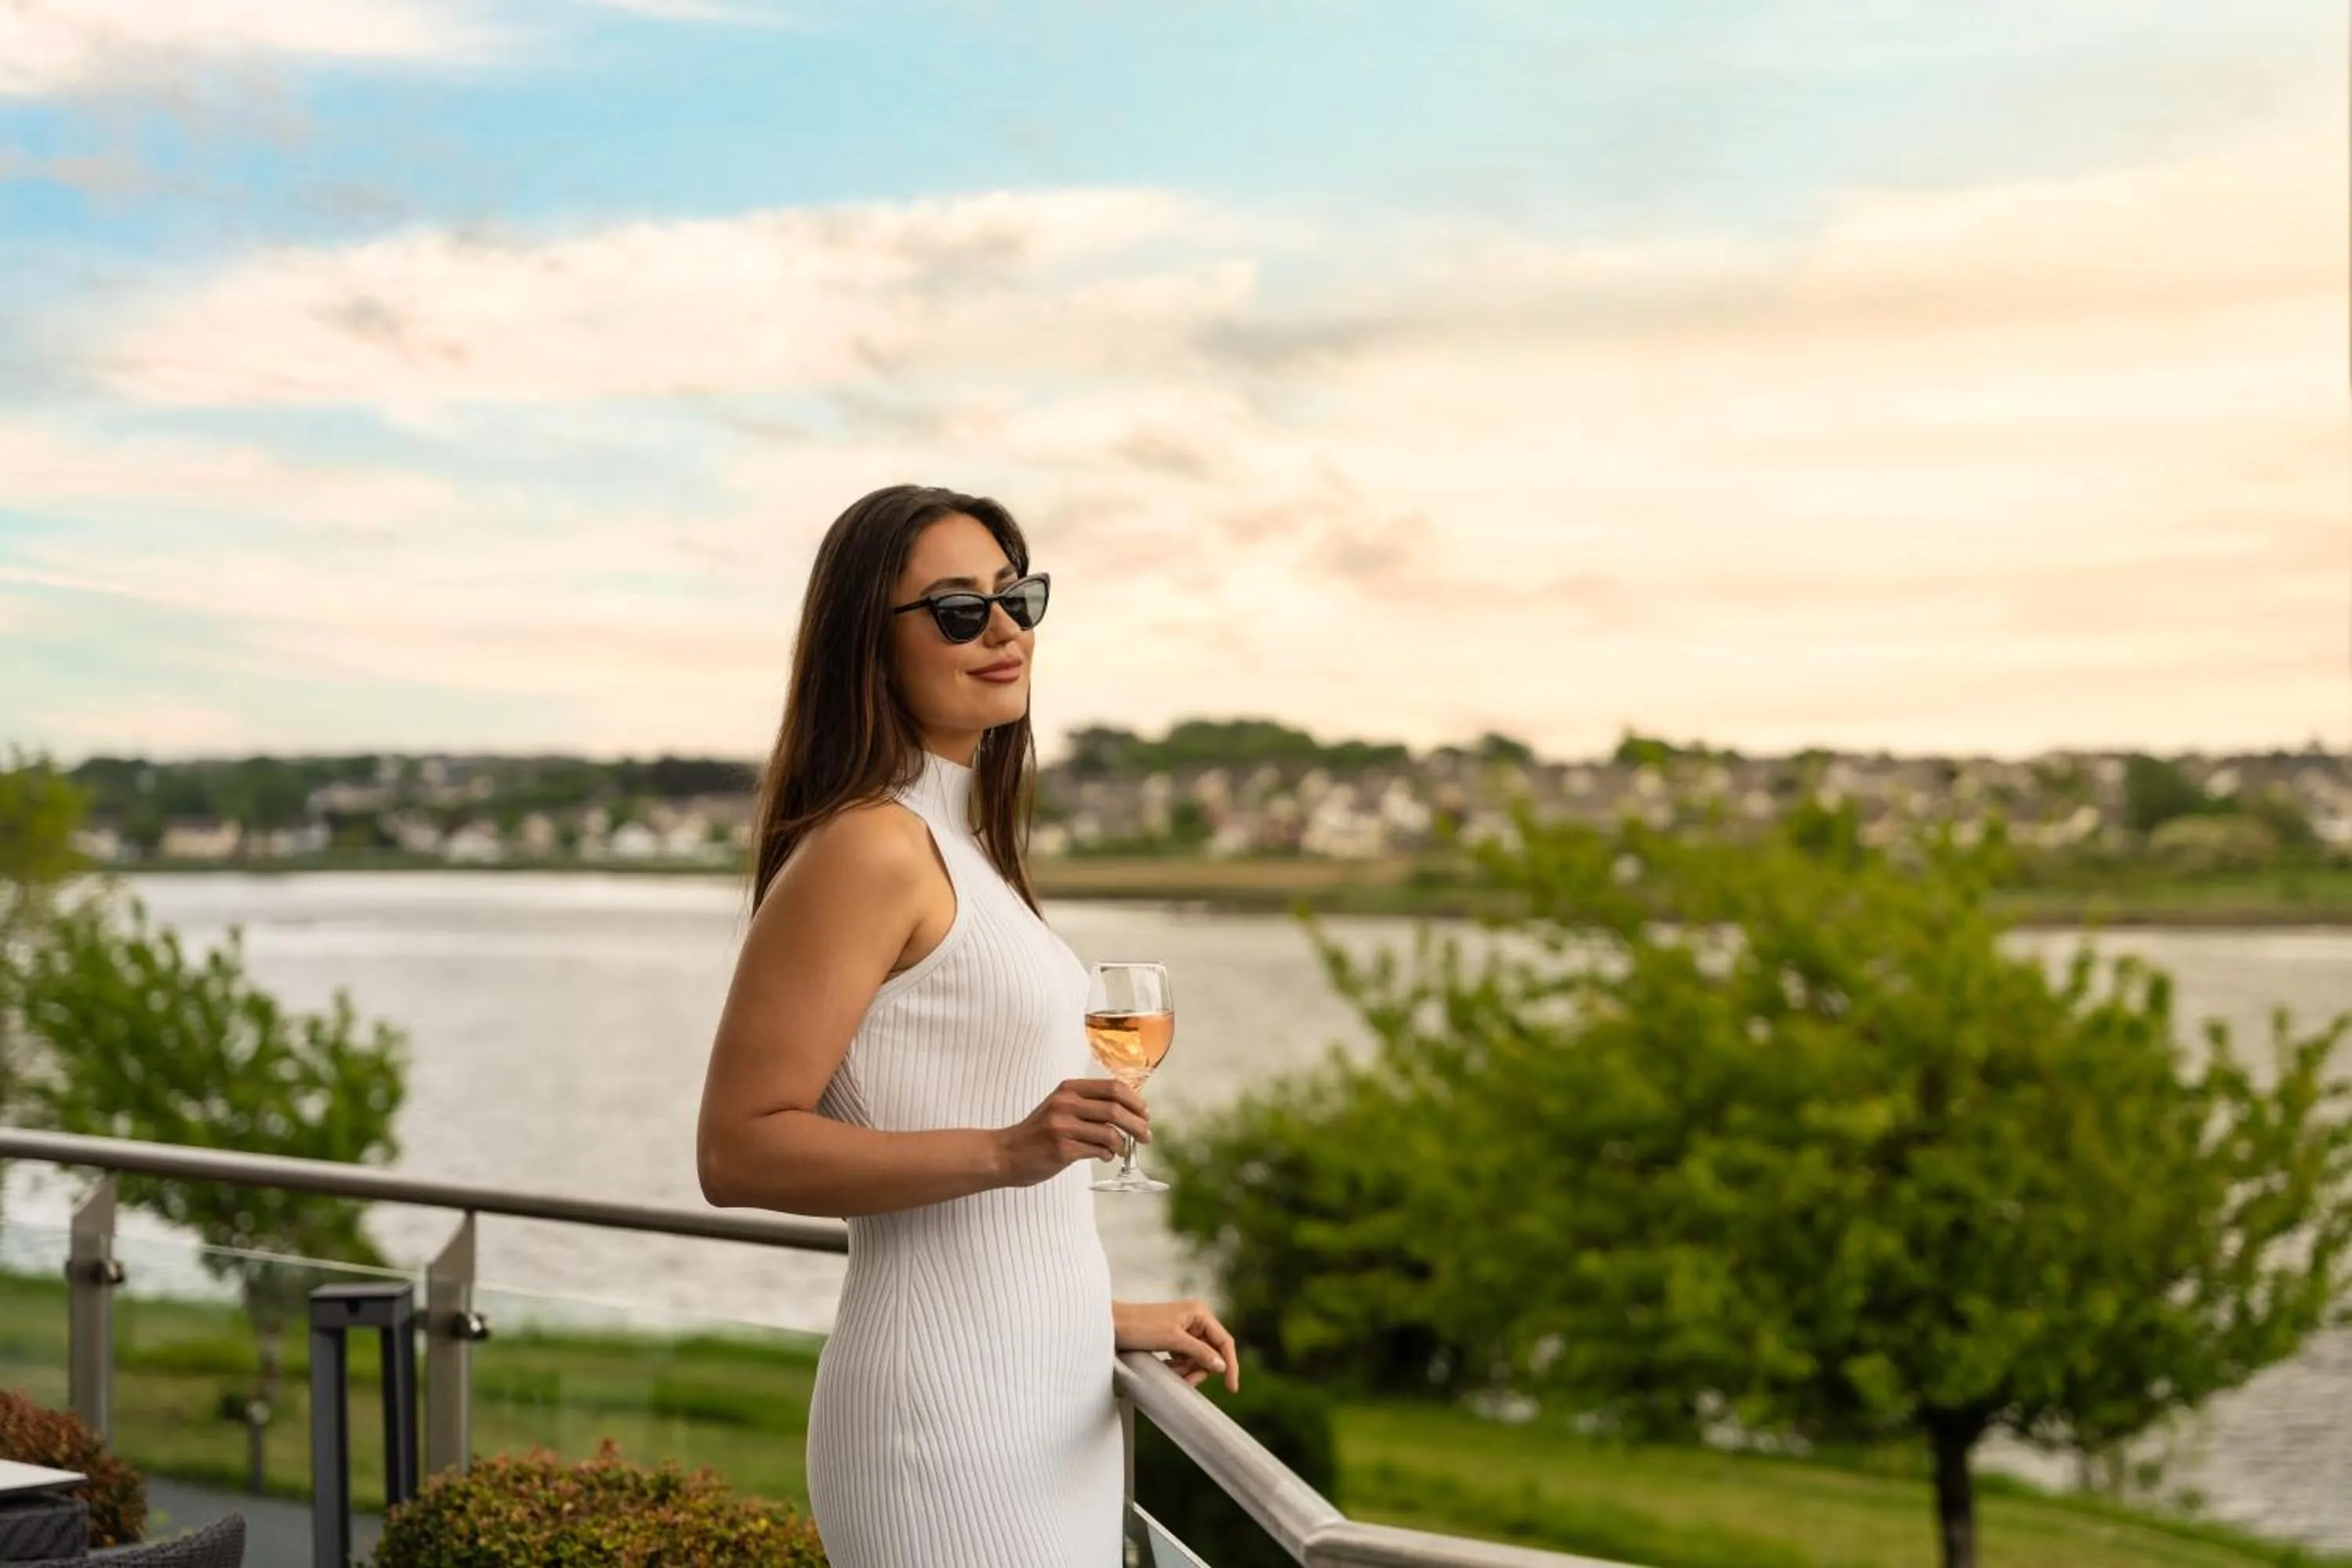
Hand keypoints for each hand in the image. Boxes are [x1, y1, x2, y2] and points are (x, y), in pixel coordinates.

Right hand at [996, 1077, 1149, 1186]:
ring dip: (1123, 1144)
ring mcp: (1063, 1127)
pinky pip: (1098, 1151)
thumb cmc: (1039, 1132)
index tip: (1144, 1114)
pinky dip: (1108, 1155)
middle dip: (1137, 1124)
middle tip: (1146, 1136)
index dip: (1135, 1101)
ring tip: (1122, 1150)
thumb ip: (1089, 1104)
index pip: (1113, 1087)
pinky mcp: (1062, 1149)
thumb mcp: (1060, 1106)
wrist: (1006, 1153)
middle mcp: (1066, 1104)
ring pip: (1109, 1133)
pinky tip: (1105, 1156)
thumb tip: (1130, 1109)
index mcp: (1069, 1089)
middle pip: (1116, 1109)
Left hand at [1115, 1297, 1239, 1392]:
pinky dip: (1178, 1367)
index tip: (1231, 1389)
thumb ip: (1200, 1352)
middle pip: (1211, 1353)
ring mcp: (1184, 1328)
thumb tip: (1222, 1365)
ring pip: (1197, 1358)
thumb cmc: (1139, 1327)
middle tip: (1184, 1381)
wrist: (1111, 1324)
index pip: (1224, 1341)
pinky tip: (1165, 1367)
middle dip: (1198, 1369)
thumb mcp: (1173, 1340)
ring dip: (1186, 1369)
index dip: (1230, 1365)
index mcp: (1199, 1312)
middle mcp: (1195, 1318)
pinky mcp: (1173, 1337)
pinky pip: (1185, 1358)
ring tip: (1168, 1370)